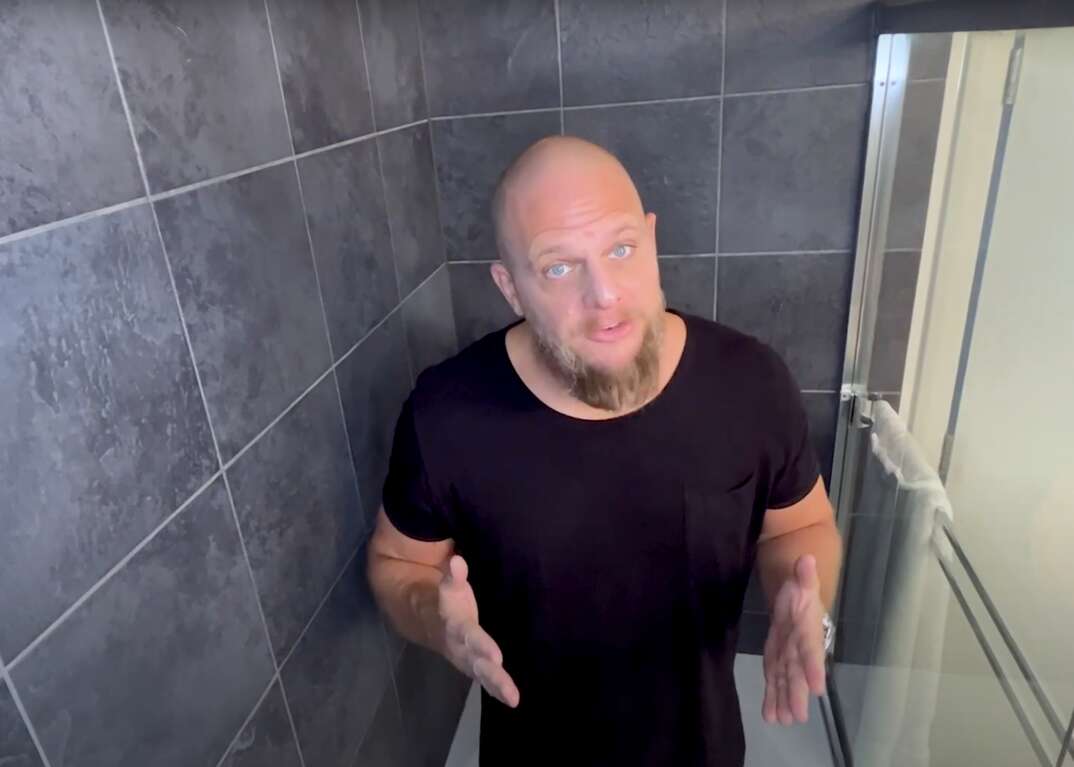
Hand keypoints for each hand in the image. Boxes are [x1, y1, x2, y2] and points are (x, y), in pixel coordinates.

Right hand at [439, 555, 519, 707]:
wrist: (425, 620)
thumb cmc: (448, 601)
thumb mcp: (448, 587)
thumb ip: (453, 576)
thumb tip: (456, 560)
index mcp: (455, 626)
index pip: (469, 636)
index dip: (481, 646)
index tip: (497, 658)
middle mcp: (459, 647)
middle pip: (476, 663)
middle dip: (492, 675)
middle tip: (510, 690)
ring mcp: (466, 659)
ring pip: (481, 674)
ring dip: (497, 686)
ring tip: (513, 698)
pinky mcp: (474, 665)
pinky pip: (485, 680)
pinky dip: (497, 690)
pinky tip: (512, 700)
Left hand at [762, 554, 826, 724]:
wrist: (796, 597)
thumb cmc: (801, 589)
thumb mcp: (802, 579)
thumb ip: (804, 573)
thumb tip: (807, 559)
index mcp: (808, 629)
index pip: (812, 649)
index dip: (814, 667)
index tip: (817, 688)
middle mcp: (800, 648)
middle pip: (799, 672)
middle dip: (798, 694)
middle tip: (797, 717)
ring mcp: (788, 656)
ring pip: (785, 681)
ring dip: (783, 701)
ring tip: (781, 722)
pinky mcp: (776, 659)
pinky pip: (774, 680)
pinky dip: (772, 697)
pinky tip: (770, 716)